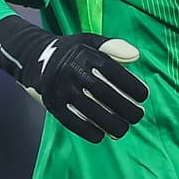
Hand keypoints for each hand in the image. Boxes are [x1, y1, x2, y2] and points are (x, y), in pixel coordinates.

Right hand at [0, 16, 149, 142]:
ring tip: (123, 129)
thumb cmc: (72, 51)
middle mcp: (72, 71)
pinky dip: (87, 131)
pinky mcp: (52, 104)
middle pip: (104, 94)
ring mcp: (61, 89)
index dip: (131, 86)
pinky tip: (101, 136)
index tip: (143, 96)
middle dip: (125, 108)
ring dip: (110, 124)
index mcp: (85, 54)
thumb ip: (114, 47)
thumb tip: (136, 56)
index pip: (113, 72)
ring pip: (90, 110)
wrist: (34, 57)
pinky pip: (71, 121)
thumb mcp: (90, 41)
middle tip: (138, 116)